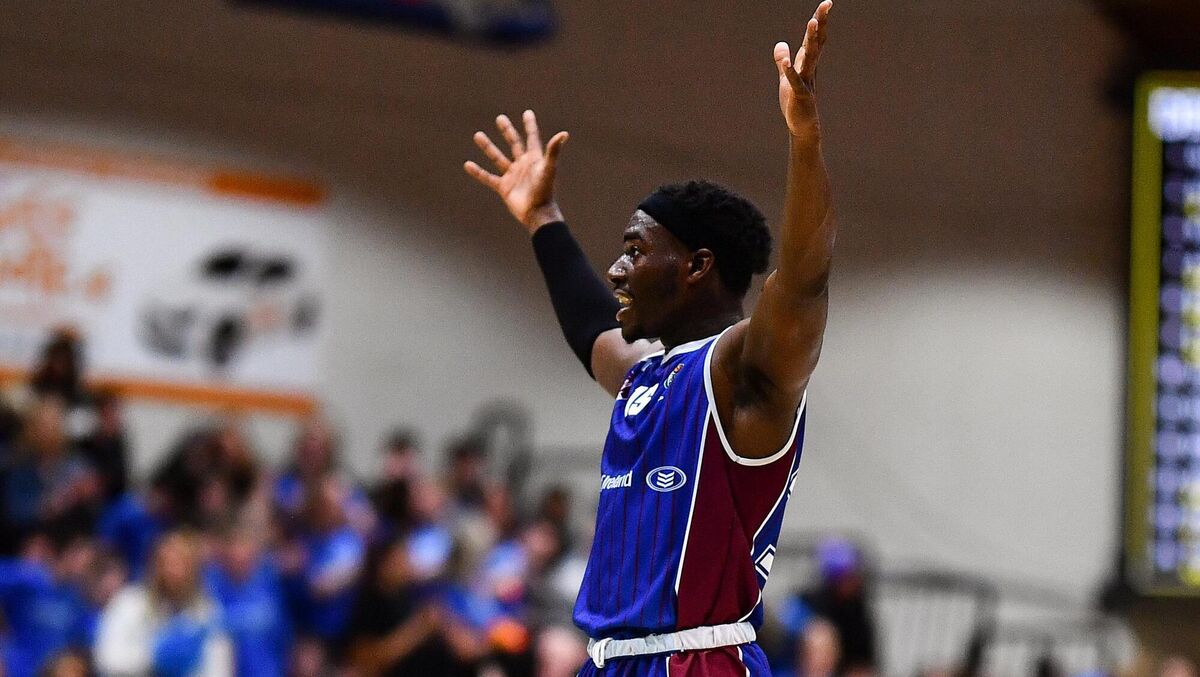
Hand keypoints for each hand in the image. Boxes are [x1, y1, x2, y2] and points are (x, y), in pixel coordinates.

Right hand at [464, 110, 567, 233]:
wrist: (537, 214)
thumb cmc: (545, 191)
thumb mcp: (548, 169)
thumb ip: (553, 151)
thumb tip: (564, 133)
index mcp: (534, 159)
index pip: (532, 138)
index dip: (530, 125)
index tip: (527, 113)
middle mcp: (523, 165)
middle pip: (514, 143)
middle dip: (507, 131)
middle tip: (500, 118)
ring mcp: (513, 176)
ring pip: (498, 158)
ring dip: (488, 147)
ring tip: (478, 135)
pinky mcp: (504, 187)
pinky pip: (488, 177)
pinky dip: (478, 172)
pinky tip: (468, 164)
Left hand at [774, 1, 831, 137]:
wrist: (802, 126)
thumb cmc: (795, 102)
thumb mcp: (786, 78)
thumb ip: (783, 60)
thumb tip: (779, 45)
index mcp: (807, 63)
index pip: (814, 38)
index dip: (819, 21)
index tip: (826, 3)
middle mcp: (809, 68)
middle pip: (816, 42)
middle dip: (820, 24)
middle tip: (826, 5)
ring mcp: (806, 81)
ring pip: (809, 57)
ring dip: (810, 40)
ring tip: (812, 23)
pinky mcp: (800, 95)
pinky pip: (796, 81)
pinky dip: (790, 72)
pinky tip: (786, 62)